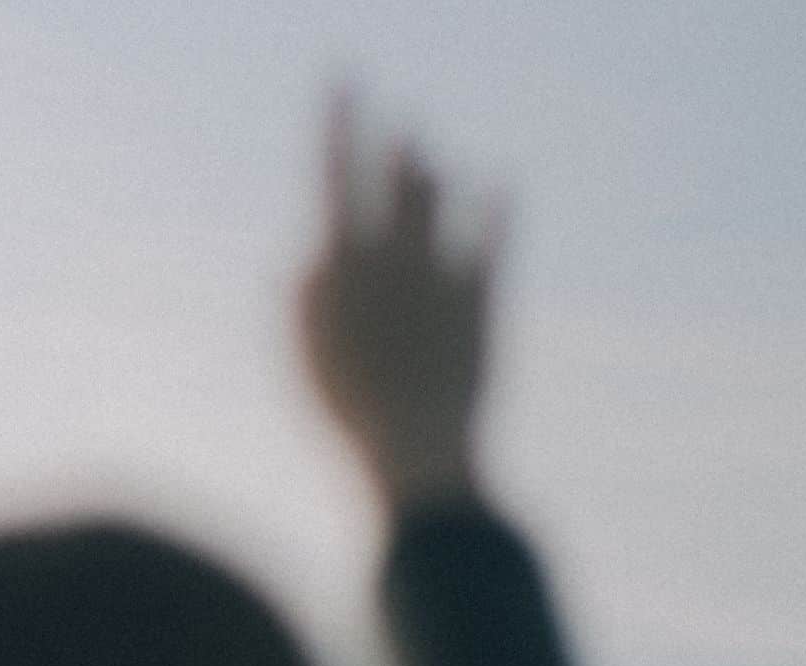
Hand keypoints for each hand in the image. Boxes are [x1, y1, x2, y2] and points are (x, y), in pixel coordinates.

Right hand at [297, 90, 500, 508]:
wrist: (416, 443)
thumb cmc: (349, 408)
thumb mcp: (306, 355)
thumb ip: (304, 298)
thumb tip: (308, 254)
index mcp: (343, 262)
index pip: (335, 173)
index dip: (338, 122)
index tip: (341, 82)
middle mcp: (394, 254)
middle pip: (394, 178)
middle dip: (391, 149)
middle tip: (394, 130)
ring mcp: (439, 271)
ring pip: (434, 202)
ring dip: (425, 178)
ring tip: (420, 160)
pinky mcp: (480, 297)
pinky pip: (489, 240)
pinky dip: (494, 212)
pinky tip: (502, 186)